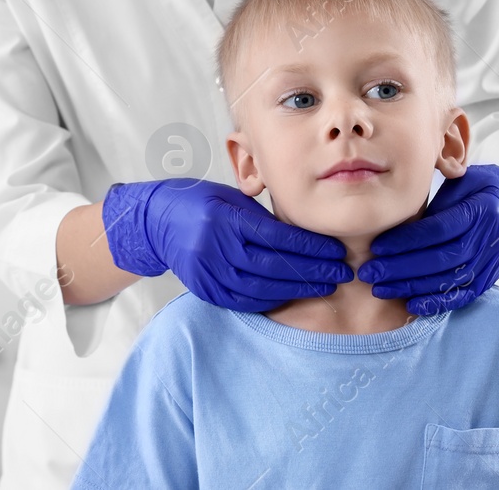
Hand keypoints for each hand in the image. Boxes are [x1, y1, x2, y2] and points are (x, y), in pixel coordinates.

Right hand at [103, 179, 351, 312]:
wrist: (156, 221)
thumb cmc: (200, 202)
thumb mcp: (231, 199)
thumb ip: (263, 219)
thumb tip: (308, 237)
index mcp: (225, 218)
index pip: (279, 238)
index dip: (312, 247)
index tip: (337, 251)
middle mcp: (215, 247)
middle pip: (275, 266)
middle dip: (314, 271)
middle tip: (342, 273)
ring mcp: (208, 271)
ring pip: (263, 287)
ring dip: (299, 289)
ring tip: (325, 286)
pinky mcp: (205, 289)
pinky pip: (245, 299)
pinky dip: (273, 298)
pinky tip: (292, 294)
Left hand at [358, 161, 498, 315]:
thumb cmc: (486, 188)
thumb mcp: (464, 181)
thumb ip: (437, 200)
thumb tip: (400, 217)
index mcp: (480, 209)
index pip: (438, 229)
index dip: (407, 240)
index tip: (377, 247)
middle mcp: (488, 238)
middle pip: (441, 258)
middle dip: (401, 268)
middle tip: (369, 273)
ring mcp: (491, 261)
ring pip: (449, 279)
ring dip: (412, 287)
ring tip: (380, 288)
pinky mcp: (491, 277)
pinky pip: (464, 294)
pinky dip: (438, 302)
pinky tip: (412, 304)